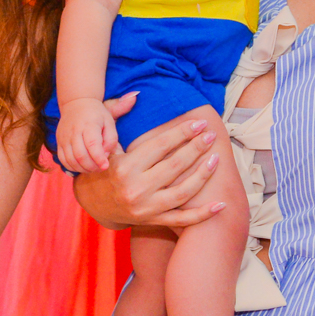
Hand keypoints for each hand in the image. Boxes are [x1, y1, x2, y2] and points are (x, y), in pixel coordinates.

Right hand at [57, 97, 118, 172]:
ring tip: (92, 168)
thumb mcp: (109, 122)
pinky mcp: (59, 142)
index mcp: (89, 125)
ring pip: (71, 160)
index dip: (99, 159)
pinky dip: (72, 167)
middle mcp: (74, 131)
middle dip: (92, 167)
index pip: (92, 145)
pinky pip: (63, 159)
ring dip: (82, 169)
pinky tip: (81, 166)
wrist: (76, 103)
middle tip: (100, 168)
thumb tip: (105, 155)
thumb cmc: (96, 114)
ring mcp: (64, 137)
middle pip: (80, 156)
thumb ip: (111, 139)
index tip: (106, 166)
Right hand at [73, 99, 223, 229]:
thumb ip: (116, 112)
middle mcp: (136, 188)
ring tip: (216, 159)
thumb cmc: (104, 165)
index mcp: (124, 167)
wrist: (94, 202)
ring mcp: (146, 208)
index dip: (182, 133)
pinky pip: (182, 219)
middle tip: (210, 135)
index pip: (160, 146)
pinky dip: (202, 214)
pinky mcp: (152, 221)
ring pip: (182, 192)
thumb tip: (137, 94)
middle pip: (175, 166)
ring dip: (203, 175)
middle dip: (196, 148)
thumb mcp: (105, 138)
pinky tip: (221, 205)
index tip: (198, 123)